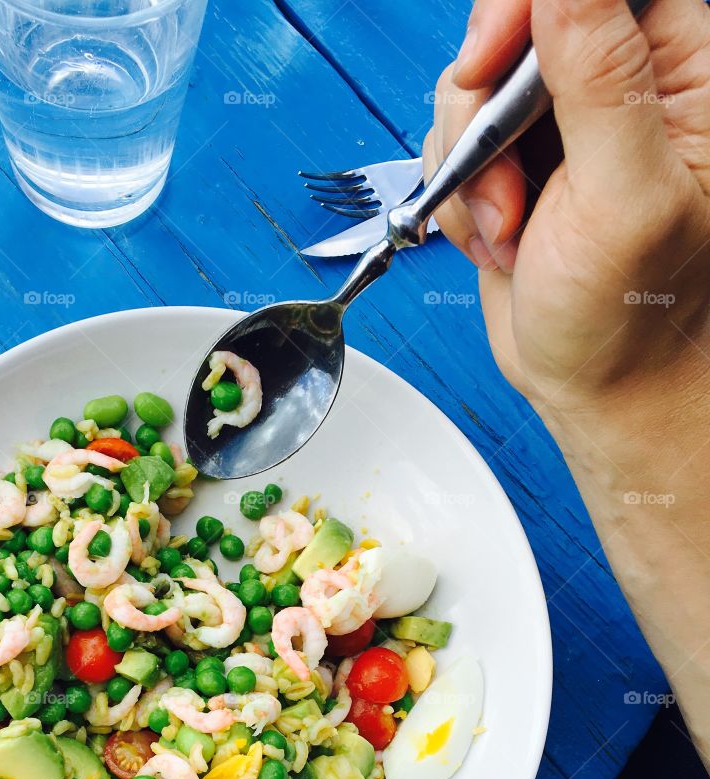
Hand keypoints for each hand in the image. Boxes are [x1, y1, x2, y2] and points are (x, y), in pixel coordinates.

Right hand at [424, 0, 709, 427]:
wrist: (598, 386)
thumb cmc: (632, 315)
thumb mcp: (623, 197)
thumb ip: (599, 78)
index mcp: (680, 69)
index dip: (526, 10)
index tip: (491, 62)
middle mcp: (622, 81)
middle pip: (519, 24)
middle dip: (487, 106)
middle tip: (503, 178)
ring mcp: (564, 122)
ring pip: (474, 85)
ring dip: (471, 167)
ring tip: (513, 229)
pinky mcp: (518, 161)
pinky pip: (455, 140)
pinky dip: (459, 196)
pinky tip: (500, 239)